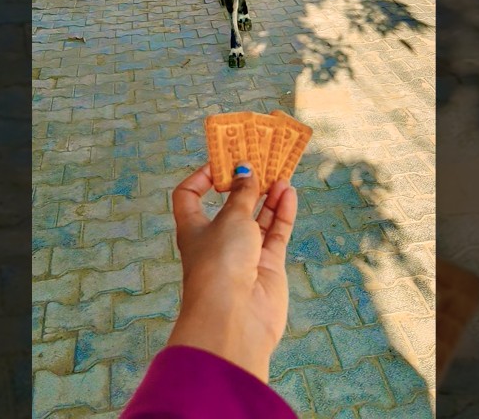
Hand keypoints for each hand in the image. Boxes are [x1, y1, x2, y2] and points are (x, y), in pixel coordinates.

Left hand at [166, 162, 298, 382]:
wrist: (235, 318)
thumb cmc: (221, 264)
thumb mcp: (230, 219)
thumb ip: (242, 194)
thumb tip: (246, 171)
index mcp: (193, 228)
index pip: (189, 196)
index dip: (202, 177)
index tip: (222, 162)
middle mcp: (217, 241)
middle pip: (231, 206)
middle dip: (245, 184)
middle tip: (261, 160)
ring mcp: (243, 254)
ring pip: (257, 219)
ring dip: (268, 196)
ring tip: (281, 173)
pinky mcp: (267, 266)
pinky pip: (275, 233)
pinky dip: (282, 213)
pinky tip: (289, 193)